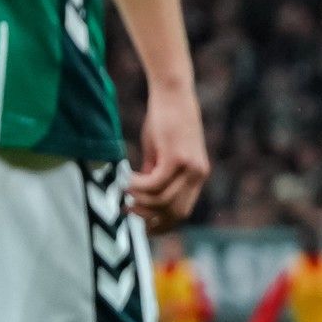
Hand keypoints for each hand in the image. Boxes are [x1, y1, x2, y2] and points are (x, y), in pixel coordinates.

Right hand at [129, 83, 208, 232]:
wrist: (173, 94)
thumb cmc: (163, 122)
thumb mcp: (159, 155)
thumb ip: (154, 175)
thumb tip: (140, 198)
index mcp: (196, 177)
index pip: (183, 212)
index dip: (162, 225)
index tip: (142, 227)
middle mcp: (198, 175)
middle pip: (174, 212)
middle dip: (149, 218)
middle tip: (126, 211)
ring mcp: (190, 168)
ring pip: (162, 200)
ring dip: (138, 201)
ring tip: (122, 194)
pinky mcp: (178, 158)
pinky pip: (155, 184)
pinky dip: (137, 187)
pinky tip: (125, 181)